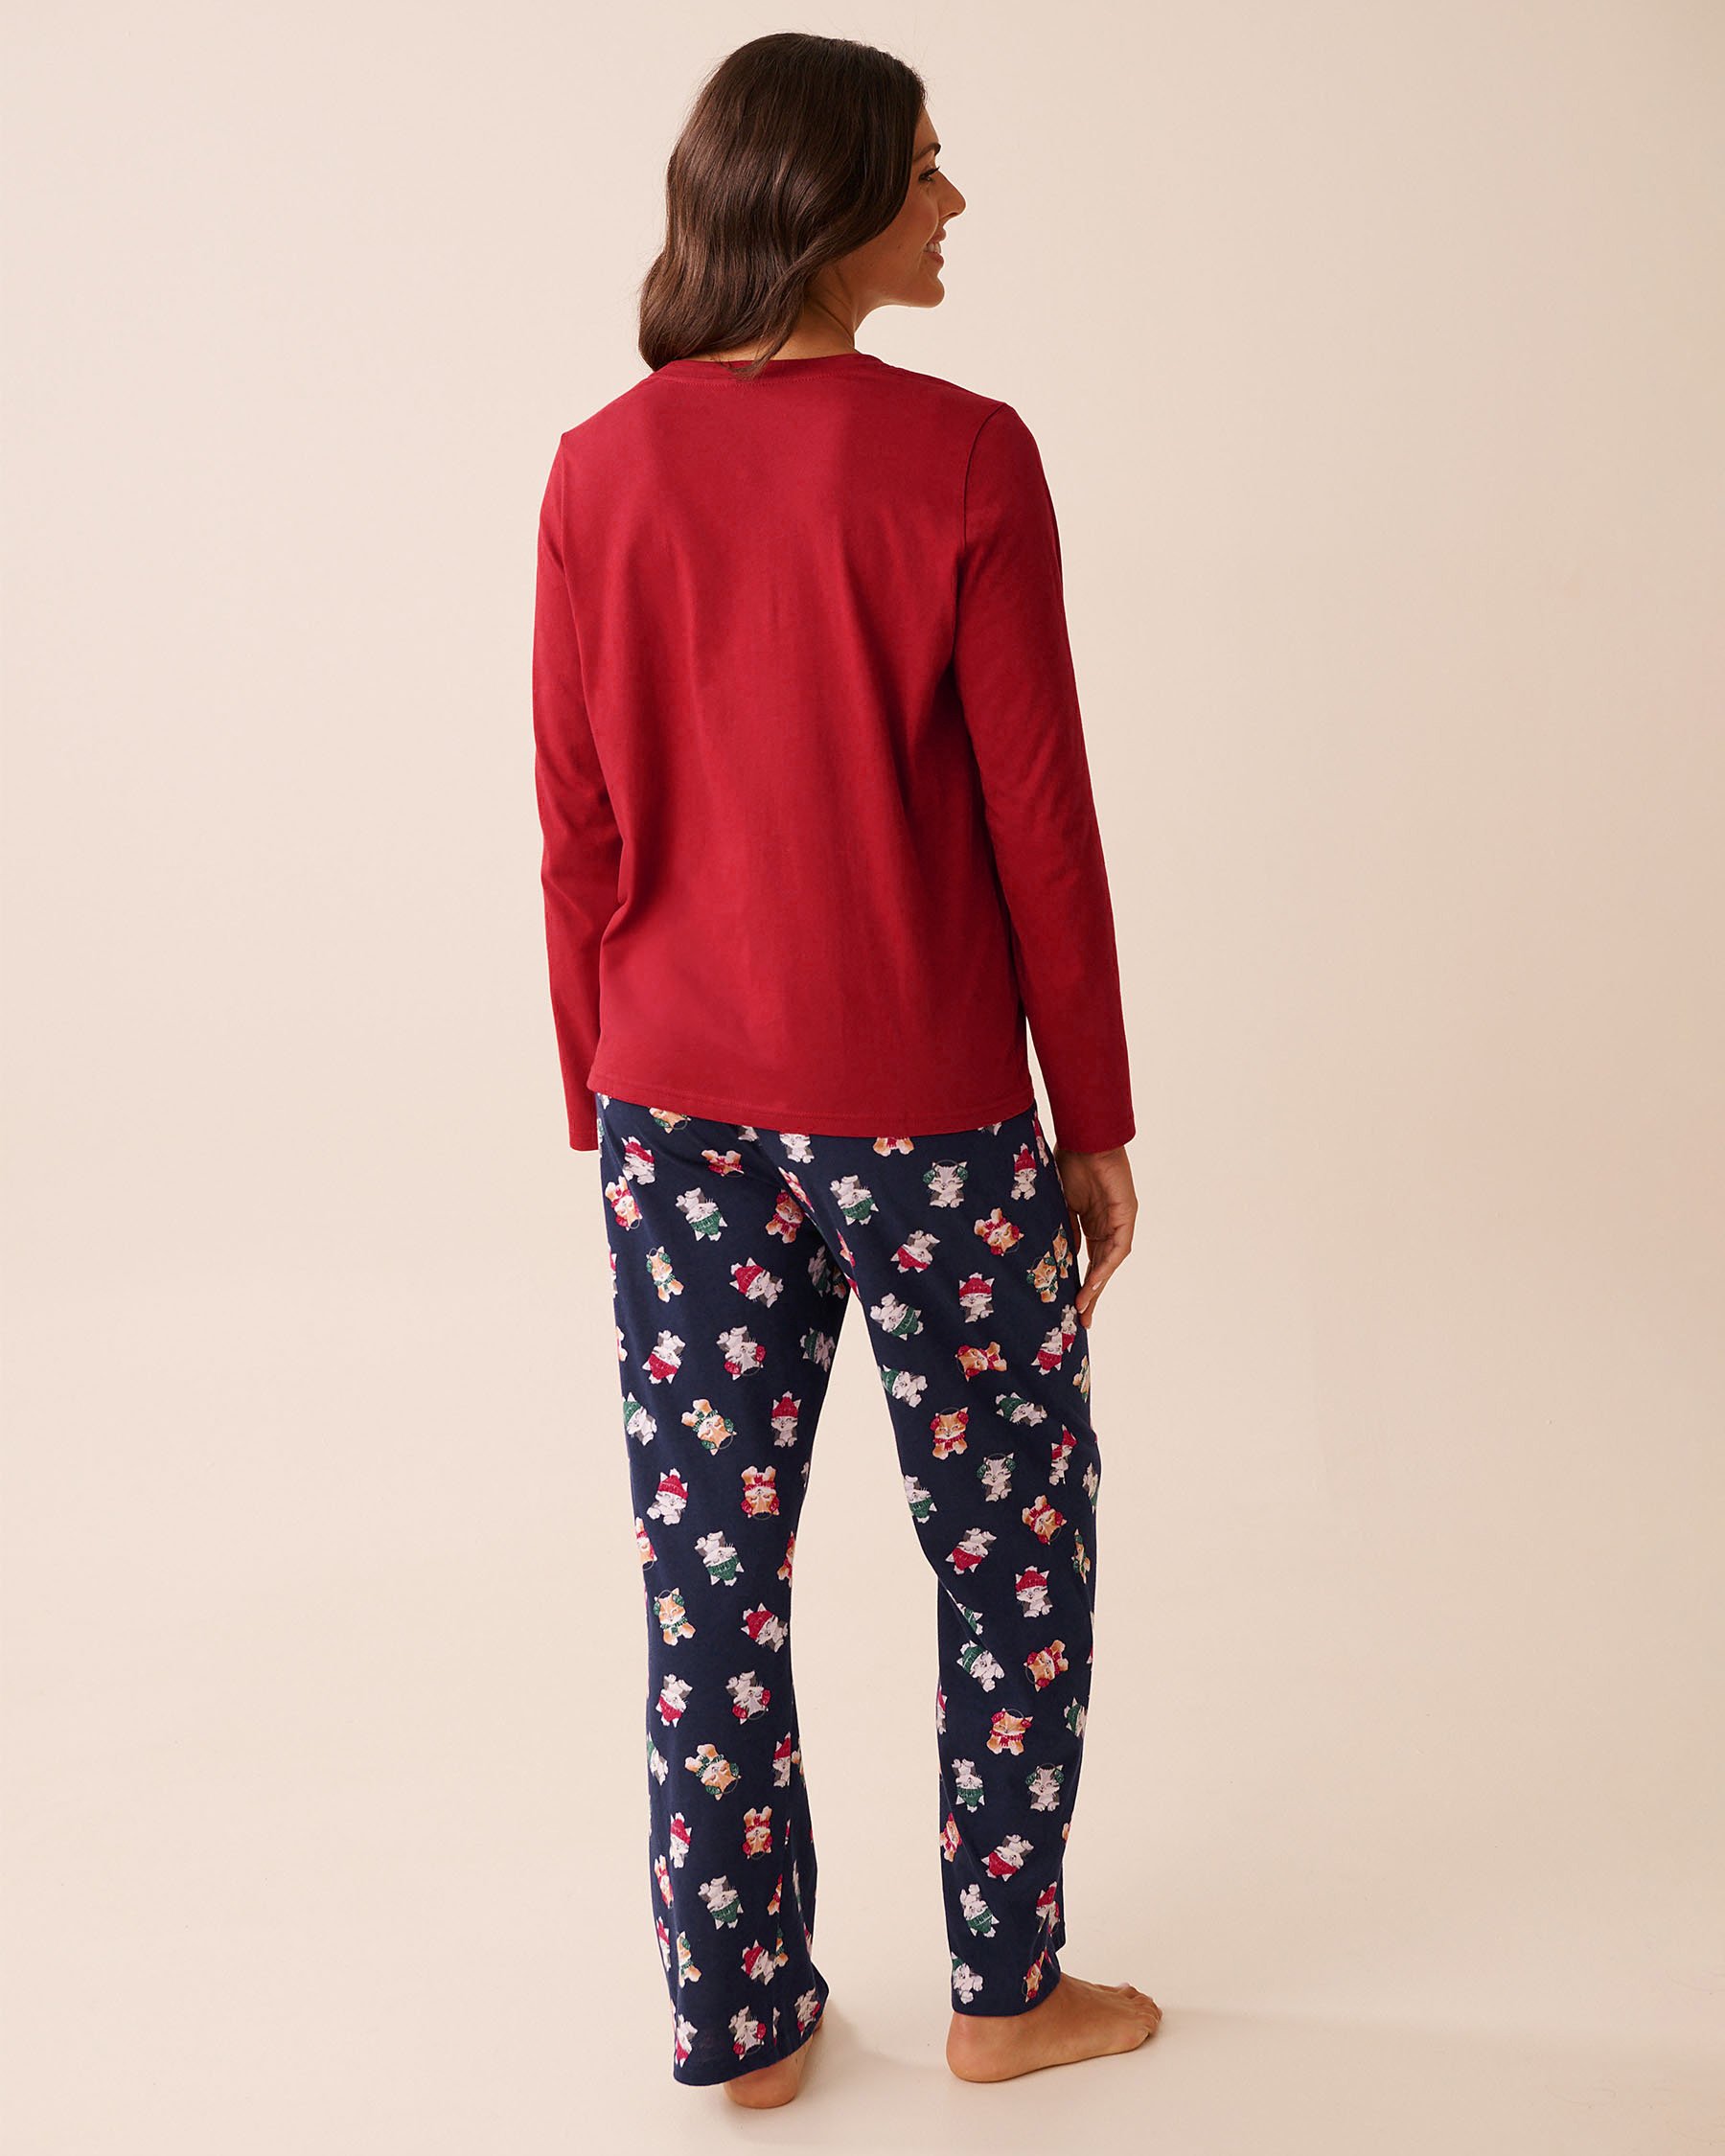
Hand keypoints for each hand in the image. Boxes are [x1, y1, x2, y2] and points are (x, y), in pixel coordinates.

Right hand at [1053, 1143, 1136, 1325]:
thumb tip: (1054, 1254)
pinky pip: (1117, 1247)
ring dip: (1097, 1285)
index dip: (1081, 1283)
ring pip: (1110, 1261)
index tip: (1070, 1305)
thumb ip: (1061, 1227)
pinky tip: (1094, 1282)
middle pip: (1101, 1267)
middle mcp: (1108, 1225)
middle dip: (1091, 1294)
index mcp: (1092, 1222)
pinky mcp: (1126, 1213)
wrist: (1084, 1136)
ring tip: (1084, 1307)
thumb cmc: (1069, 1160)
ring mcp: (1119, 1220)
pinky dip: (1105, 1266)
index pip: (1088, 1259)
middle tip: (1081, 1319)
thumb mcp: (1059, 1202)